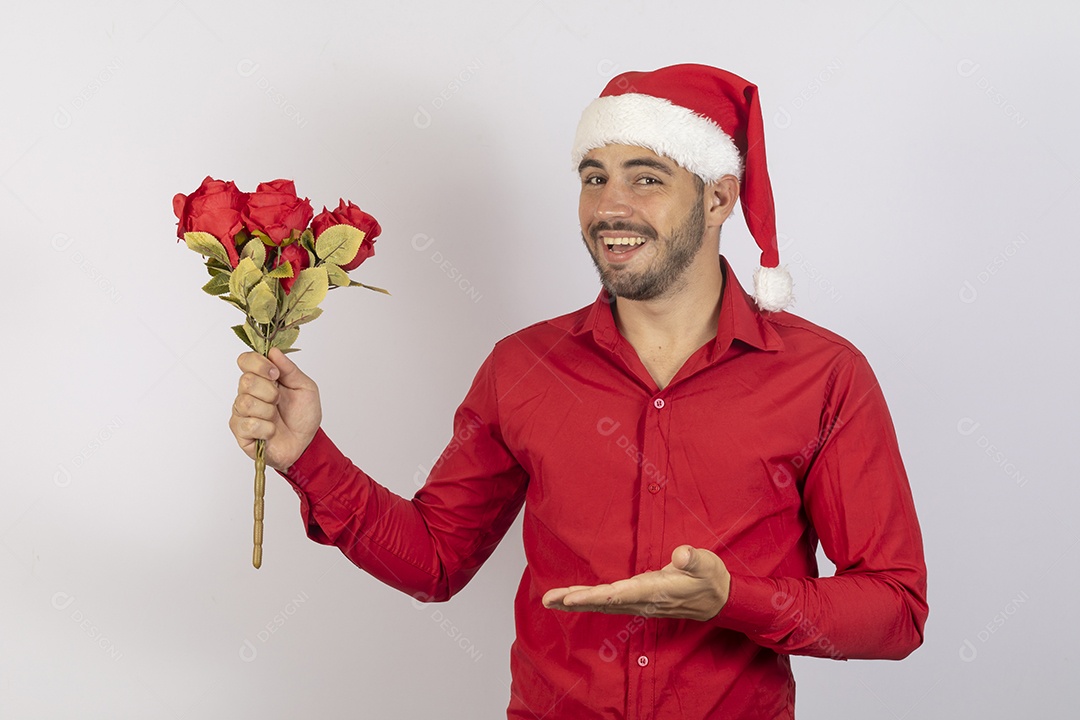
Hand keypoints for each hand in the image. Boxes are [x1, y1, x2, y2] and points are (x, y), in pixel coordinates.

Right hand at [229, 348, 321, 470]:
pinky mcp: (240, 431)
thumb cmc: (304, 416)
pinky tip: (272, 431)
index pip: (245, 360)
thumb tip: (273, 351)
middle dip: (269, 392)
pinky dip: (266, 428)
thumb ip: (290, 369)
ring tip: (276, 417)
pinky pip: (248, 424)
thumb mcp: (305, 387)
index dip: (258, 364)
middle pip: (246, 381)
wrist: (306, 443)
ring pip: (246, 403)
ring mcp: (241, 412)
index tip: (275, 373)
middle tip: (279, 401)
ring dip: (268, 411)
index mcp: (262, 378)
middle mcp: (248, 393)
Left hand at [542, 545, 730, 621]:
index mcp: (655, 591)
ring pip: (603, 603)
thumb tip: (681, 553)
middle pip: (604, 602)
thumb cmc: (711, 579)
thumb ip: (694, 560)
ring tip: (550, 600)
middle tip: (549, 600)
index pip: (621, 594)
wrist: (719, 601)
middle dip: (576, 601)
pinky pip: (608, 602)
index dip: (596, 596)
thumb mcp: (707, 565)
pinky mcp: (639, 599)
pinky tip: (573, 599)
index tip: (573, 599)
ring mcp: (640, 602)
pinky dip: (589, 600)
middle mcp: (643, 600)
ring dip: (577, 601)